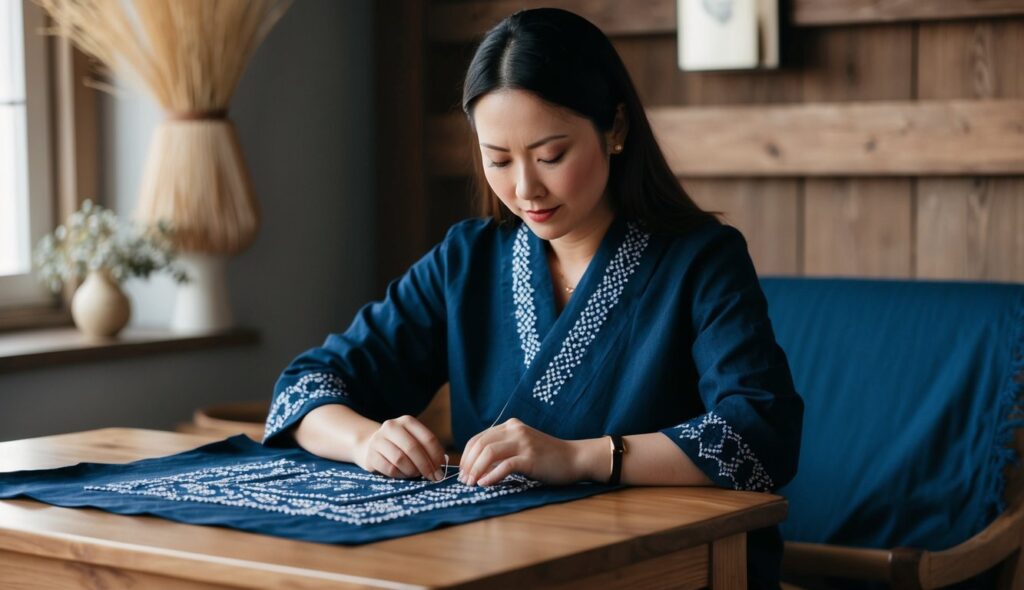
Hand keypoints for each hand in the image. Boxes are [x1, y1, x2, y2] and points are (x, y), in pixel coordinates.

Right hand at [354, 415, 446, 480]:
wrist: (369, 446)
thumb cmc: (399, 445)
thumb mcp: (413, 440)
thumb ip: (427, 450)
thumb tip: (441, 466)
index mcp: (407, 421)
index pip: (428, 438)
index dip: (436, 456)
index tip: (441, 468)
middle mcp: (391, 427)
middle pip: (413, 448)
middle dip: (426, 465)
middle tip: (433, 477)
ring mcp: (378, 440)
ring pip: (400, 459)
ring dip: (412, 471)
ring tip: (417, 474)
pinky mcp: (370, 455)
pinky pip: (390, 469)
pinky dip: (400, 475)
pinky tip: (404, 475)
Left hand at [458, 418, 582, 485]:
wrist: (575, 458)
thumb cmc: (547, 457)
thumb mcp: (522, 445)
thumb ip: (503, 448)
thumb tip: (476, 465)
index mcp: (510, 426)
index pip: (478, 438)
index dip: (466, 456)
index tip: (462, 473)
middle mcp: (515, 430)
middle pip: (480, 445)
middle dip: (468, 464)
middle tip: (463, 481)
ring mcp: (523, 443)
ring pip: (489, 453)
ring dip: (476, 470)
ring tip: (472, 484)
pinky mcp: (531, 458)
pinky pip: (505, 465)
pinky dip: (491, 476)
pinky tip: (485, 484)